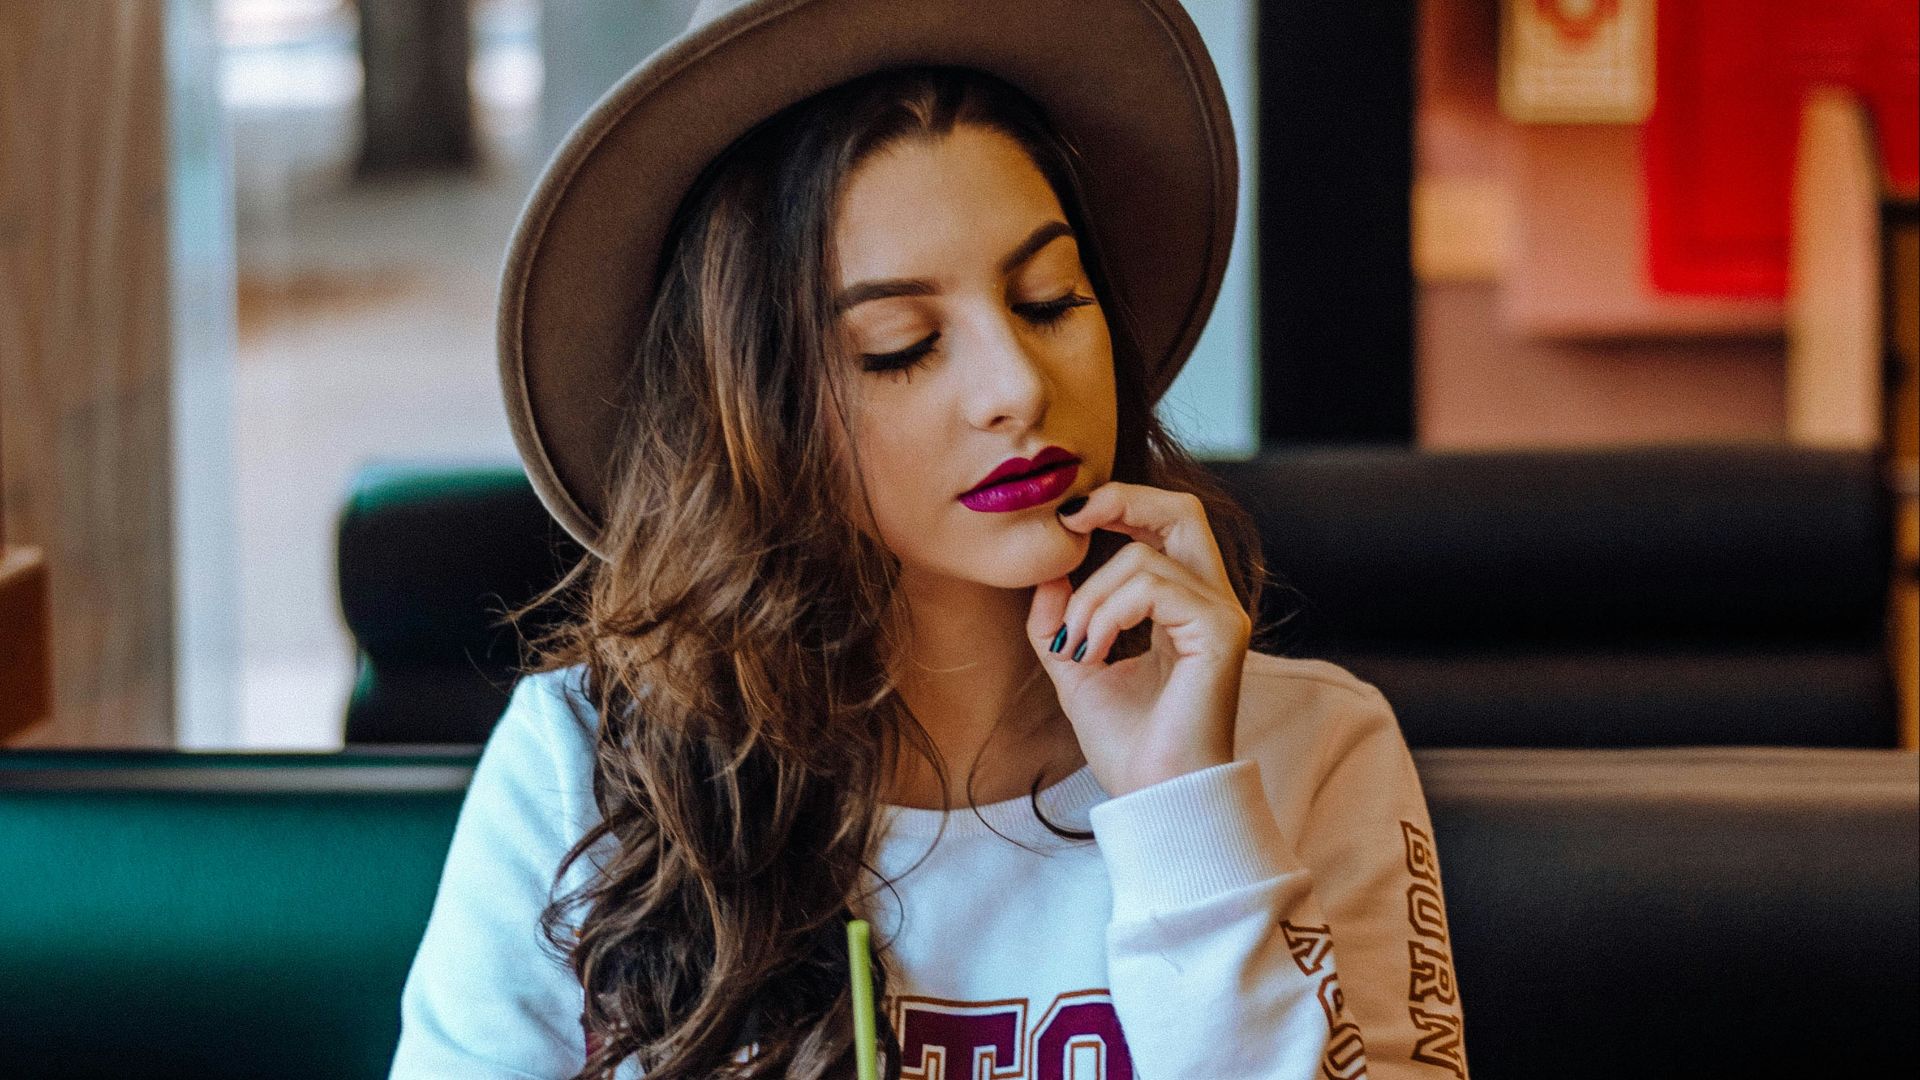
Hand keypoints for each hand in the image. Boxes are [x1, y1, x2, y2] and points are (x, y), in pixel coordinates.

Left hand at [1026, 482, 1252, 796]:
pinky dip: (1108, 614)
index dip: (1119, 505)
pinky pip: (1152, 588)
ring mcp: (1221, 615)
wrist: (1153, 796)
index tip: (1066, 522)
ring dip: (1090, 598)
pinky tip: (1094, 654)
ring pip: (1144, 557)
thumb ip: (1062, 619)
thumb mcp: (1077, 667)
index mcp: (1184, 606)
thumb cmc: (1127, 743)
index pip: (1166, 525)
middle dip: (1123, 499)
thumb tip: (1047, 572)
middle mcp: (1211, 602)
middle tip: (1070, 520)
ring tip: (1077, 648)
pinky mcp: (1220, 633)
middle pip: (1183, 509)